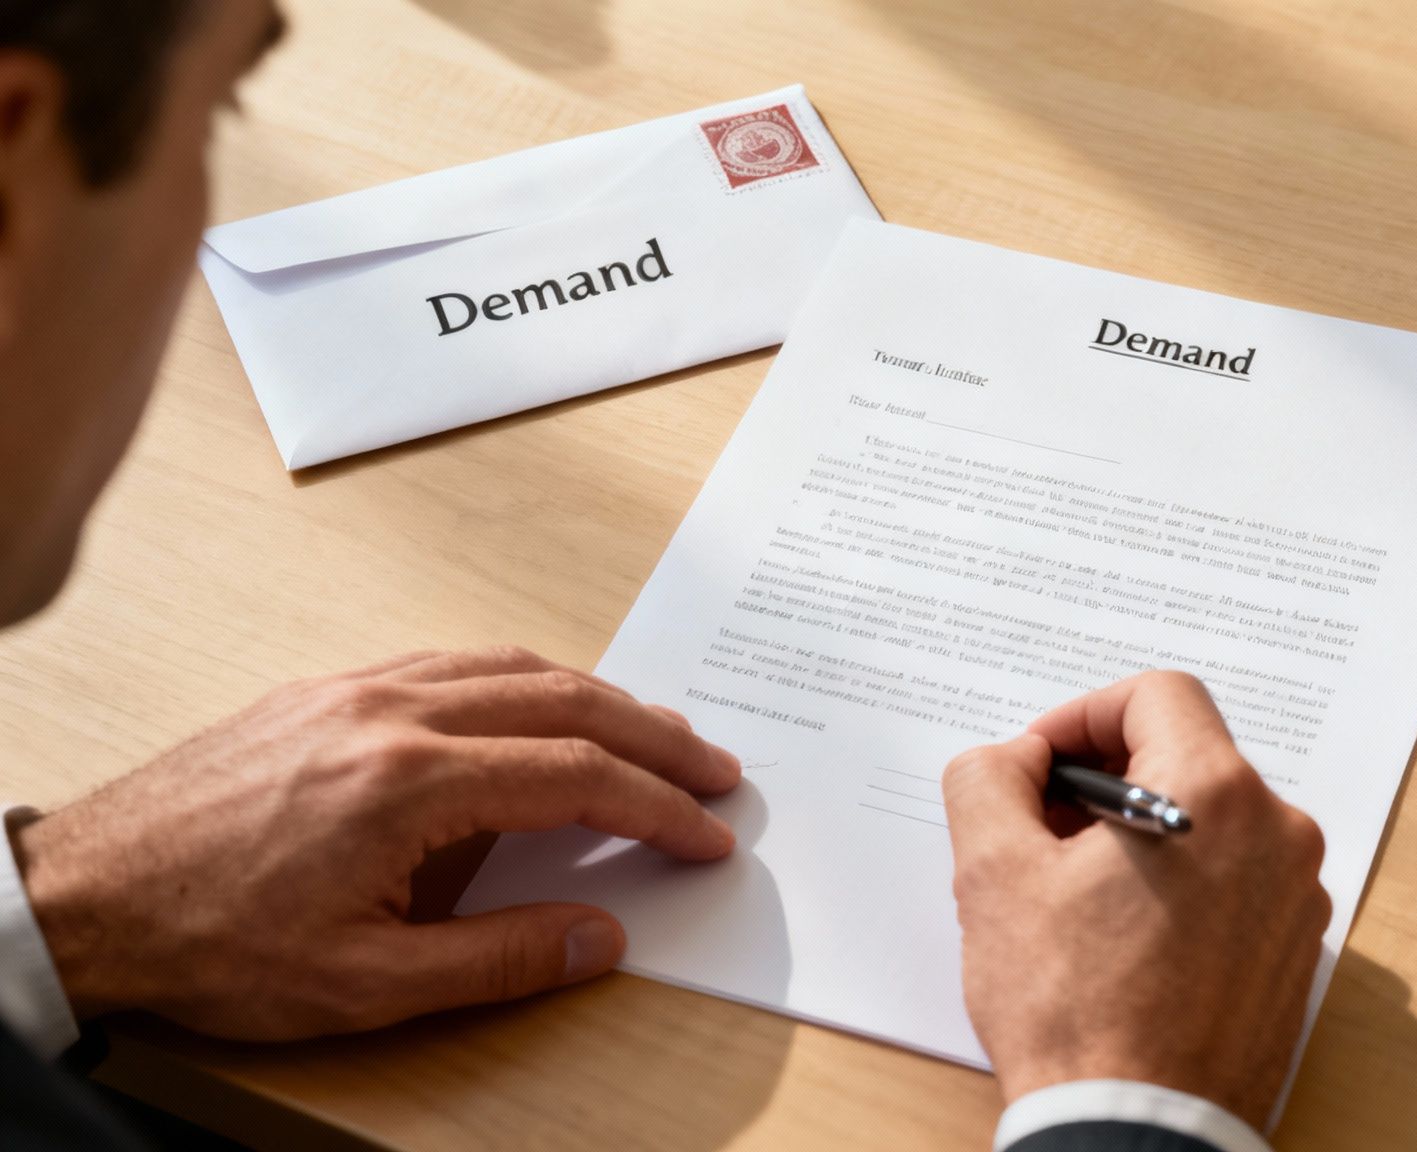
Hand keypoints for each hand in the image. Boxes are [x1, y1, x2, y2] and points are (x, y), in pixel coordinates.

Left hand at [13, 647, 739, 1039]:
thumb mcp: (363, 985)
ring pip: (514, 667)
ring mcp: (359, 690)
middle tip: (714, 769)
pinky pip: (456, 662)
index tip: (706, 833)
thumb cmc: (212, 942)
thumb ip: (497, 960)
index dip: (657, 806)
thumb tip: (599, 936)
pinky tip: (542, 706)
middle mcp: (394, 713)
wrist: (88, 896)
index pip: (576, 776)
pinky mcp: (329, 690)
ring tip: (651, 735)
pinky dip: (527, 680)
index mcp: (411, 784)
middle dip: (654, 737)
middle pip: (565, 701)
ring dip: (597, 698)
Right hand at [943, 671, 1330, 1126]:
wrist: (1139, 1132)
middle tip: (1041, 833)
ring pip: (1211, 823)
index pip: (1157, 694)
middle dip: (1105, 780)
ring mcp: (1296, 899)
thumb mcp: (993, 875)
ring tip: (1074, 896)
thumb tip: (1014, 761)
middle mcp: (1278, 835)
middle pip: (1186, 756)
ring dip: (1141, 835)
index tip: (1040, 764)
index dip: (1083, 715)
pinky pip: (1235, 883)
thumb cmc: (1075, 1014)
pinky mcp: (1293, 954)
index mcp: (1214, 795)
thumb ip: (990, 780)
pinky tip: (1121, 939)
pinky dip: (1179, 885)